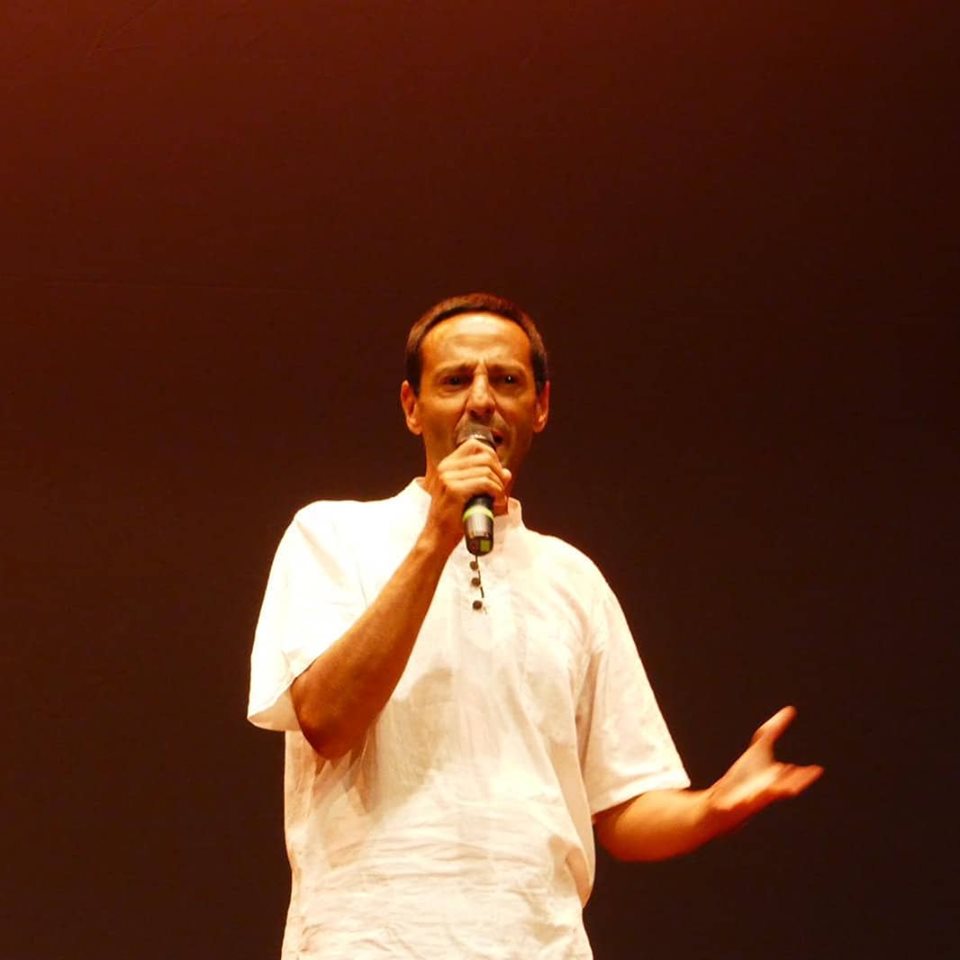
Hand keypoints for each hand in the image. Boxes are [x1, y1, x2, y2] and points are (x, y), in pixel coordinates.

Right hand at [422, 439, 511, 552]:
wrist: (438, 536)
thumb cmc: (454, 517)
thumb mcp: (469, 493)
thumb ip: (486, 480)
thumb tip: (506, 472)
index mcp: (447, 465)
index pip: (474, 445)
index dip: (491, 455)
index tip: (496, 472)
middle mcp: (445, 468)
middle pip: (485, 457)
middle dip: (499, 472)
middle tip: (500, 488)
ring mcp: (448, 478)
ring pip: (487, 471)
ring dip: (499, 485)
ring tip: (498, 498)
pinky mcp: (454, 490)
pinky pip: (485, 483)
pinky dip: (497, 491)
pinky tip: (497, 501)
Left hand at [704, 706, 822, 833]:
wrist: (726, 797)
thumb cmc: (747, 773)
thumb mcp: (761, 746)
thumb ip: (775, 729)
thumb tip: (791, 709)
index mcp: (775, 778)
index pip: (793, 777)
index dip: (805, 775)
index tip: (818, 769)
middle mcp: (765, 790)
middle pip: (781, 789)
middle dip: (789, 785)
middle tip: (798, 784)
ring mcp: (749, 799)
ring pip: (759, 798)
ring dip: (766, 794)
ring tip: (771, 791)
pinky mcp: (732, 805)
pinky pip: (732, 806)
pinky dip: (733, 804)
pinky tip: (733, 802)